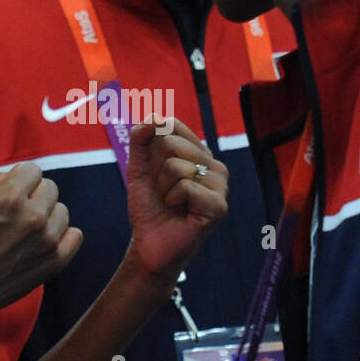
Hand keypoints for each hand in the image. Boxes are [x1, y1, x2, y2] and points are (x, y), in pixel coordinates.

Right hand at [0, 163, 82, 335]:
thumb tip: (17, 174)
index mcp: (8, 198)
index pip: (33, 170)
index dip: (21, 179)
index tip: (14, 191)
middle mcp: (32, 216)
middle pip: (50, 188)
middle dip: (34, 195)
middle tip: (19, 213)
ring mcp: (47, 240)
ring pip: (62, 210)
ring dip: (48, 216)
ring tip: (28, 230)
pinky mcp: (57, 260)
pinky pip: (75, 235)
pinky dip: (62, 236)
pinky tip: (45, 241)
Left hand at [125, 118, 227, 282]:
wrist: (149, 244)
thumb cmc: (149, 207)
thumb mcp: (139, 168)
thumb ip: (141, 140)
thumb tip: (153, 116)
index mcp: (199, 153)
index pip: (173, 125)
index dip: (152, 146)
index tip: (153, 170)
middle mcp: (214, 165)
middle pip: (173, 144)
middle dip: (156, 171)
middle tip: (163, 192)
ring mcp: (220, 185)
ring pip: (176, 166)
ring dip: (163, 188)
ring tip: (171, 203)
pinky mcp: (219, 205)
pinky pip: (184, 186)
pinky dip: (171, 200)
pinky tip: (179, 211)